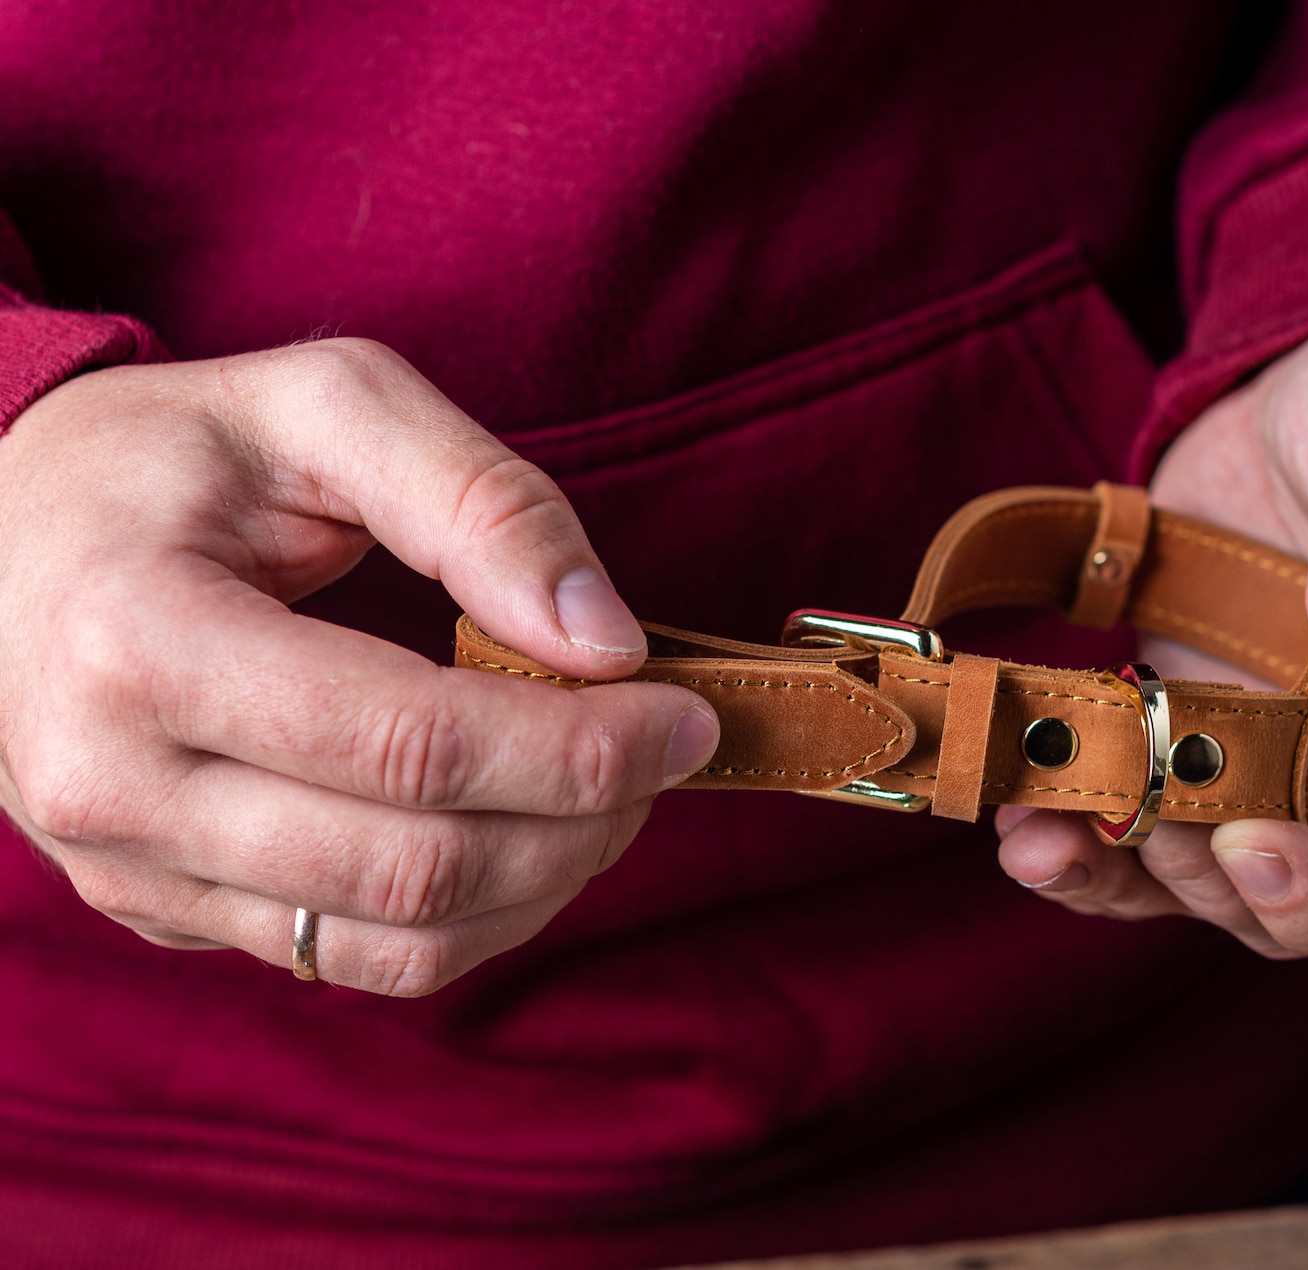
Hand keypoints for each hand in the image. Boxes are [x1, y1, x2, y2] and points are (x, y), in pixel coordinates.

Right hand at [0, 339, 717, 993]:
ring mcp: (131, 870)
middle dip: (584, 818)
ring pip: (395, 944)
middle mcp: (114, 786)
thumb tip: (610, 639)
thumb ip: (480, 502)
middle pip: (416, 865)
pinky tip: (525, 835)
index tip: (683, 712)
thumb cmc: (170, 454)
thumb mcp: (326, 406)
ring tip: (611, 793)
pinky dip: (475, 917)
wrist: (1, 534)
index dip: (578, 745)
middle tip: (668, 750)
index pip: (409, 746)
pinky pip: (352, 960)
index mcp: (138, 640)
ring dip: (546, 881)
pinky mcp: (164, 909)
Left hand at [997, 317, 1307, 956]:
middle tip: (1131, 808)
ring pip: (1216, 887)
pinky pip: (1155, 829)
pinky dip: (1091, 840)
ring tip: (1038, 837)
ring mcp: (1301, 778)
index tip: (1249, 848)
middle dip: (1212, 879)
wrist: (1301, 394)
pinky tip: (1025, 822)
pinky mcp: (1213, 753)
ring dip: (1126, 875)